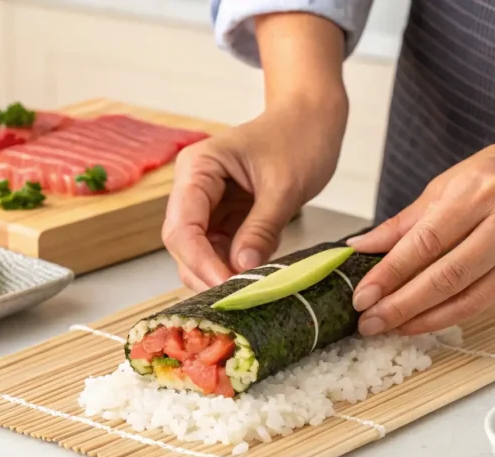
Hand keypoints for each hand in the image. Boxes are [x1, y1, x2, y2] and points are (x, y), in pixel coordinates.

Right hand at [162, 99, 346, 289]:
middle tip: (238, 298)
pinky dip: (234, 268)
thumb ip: (261, 227)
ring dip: (219, 275)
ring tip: (249, 291)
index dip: (200, 262)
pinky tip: (254, 279)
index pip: (183, 226)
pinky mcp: (225, 219)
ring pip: (198, 253)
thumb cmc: (298, 137)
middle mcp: (194, 188)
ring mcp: (208, 205)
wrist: (312, 120)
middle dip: (206, 272)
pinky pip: (220, 252)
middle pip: (183, 244)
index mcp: (198, 169)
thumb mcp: (284, 186)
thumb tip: (242, 267)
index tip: (227, 286)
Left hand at [348, 132, 494, 335]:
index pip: (427, 242)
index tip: (362, 295)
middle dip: (402, 304)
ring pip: (467, 297)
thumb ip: (403, 223)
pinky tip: (418, 322)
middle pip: (447, 275)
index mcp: (480, 192)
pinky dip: (446, 317)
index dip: (391, 273)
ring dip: (422, 318)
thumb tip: (359, 248)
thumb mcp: (445, 185)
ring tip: (388, 327)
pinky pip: (481, 303)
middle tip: (369, 321)